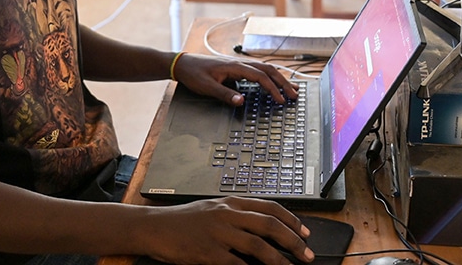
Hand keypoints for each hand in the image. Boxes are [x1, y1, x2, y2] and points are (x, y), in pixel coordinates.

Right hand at [139, 197, 312, 264]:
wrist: (154, 227)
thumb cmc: (183, 221)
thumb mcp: (213, 210)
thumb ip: (237, 215)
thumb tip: (264, 227)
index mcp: (231, 202)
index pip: (271, 208)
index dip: (292, 221)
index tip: (306, 233)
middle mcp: (228, 214)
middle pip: (270, 225)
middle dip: (293, 241)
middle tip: (307, 254)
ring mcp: (219, 232)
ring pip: (259, 246)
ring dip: (279, 260)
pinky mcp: (208, 251)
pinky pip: (237, 263)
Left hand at [172, 53, 298, 104]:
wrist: (182, 64)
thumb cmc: (193, 74)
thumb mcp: (207, 87)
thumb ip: (225, 94)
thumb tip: (241, 101)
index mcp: (234, 67)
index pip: (260, 76)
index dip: (272, 88)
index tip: (280, 99)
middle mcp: (239, 63)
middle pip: (267, 70)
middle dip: (282, 82)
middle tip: (294, 94)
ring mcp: (238, 65)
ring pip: (264, 69)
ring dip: (278, 78)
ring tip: (289, 89)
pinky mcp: (235, 68)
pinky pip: (257, 71)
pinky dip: (268, 77)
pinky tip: (272, 84)